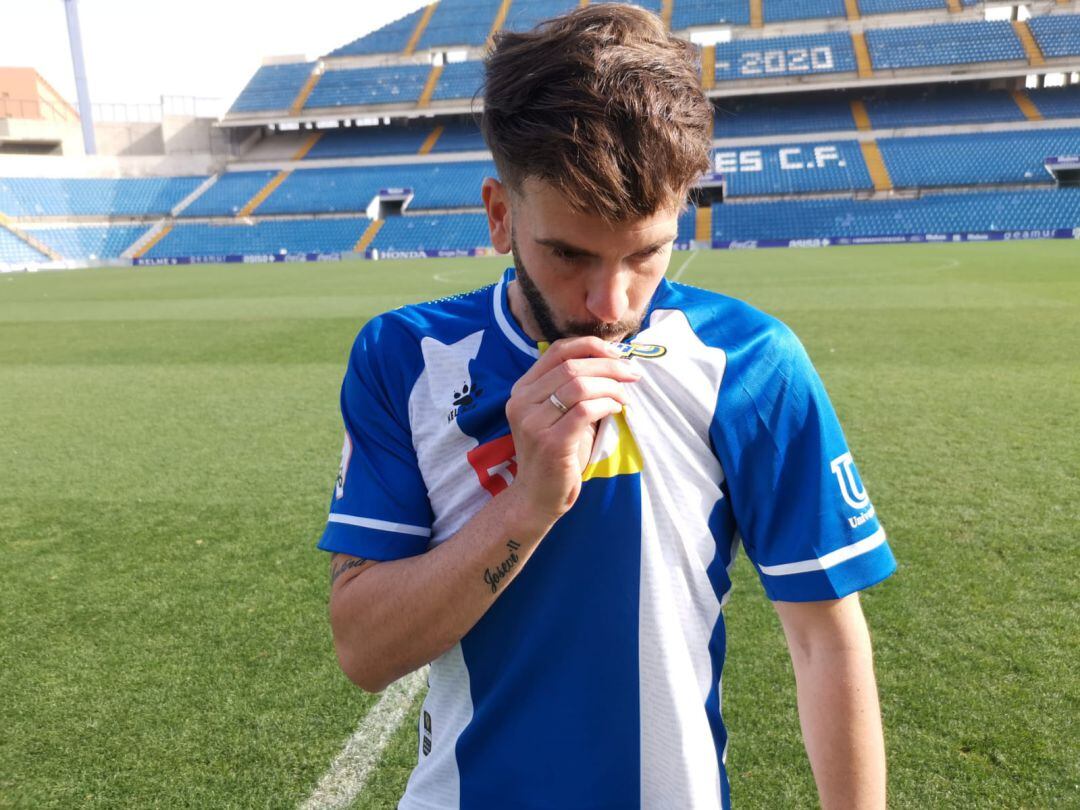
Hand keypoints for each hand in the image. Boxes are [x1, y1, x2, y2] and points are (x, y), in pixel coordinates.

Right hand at [504, 337, 641, 524]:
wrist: (537, 497)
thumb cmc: (556, 454)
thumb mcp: (558, 414)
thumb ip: (574, 388)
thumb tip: (614, 361)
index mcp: (522, 389)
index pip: (557, 351)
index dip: (590, 346)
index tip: (618, 354)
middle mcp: (521, 402)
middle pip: (572, 367)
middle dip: (609, 365)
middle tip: (632, 374)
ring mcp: (533, 422)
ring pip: (580, 386)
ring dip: (611, 387)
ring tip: (625, 397)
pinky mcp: (550, 442)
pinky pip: (585, 411)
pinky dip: (607, 405)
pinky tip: (616, 410)